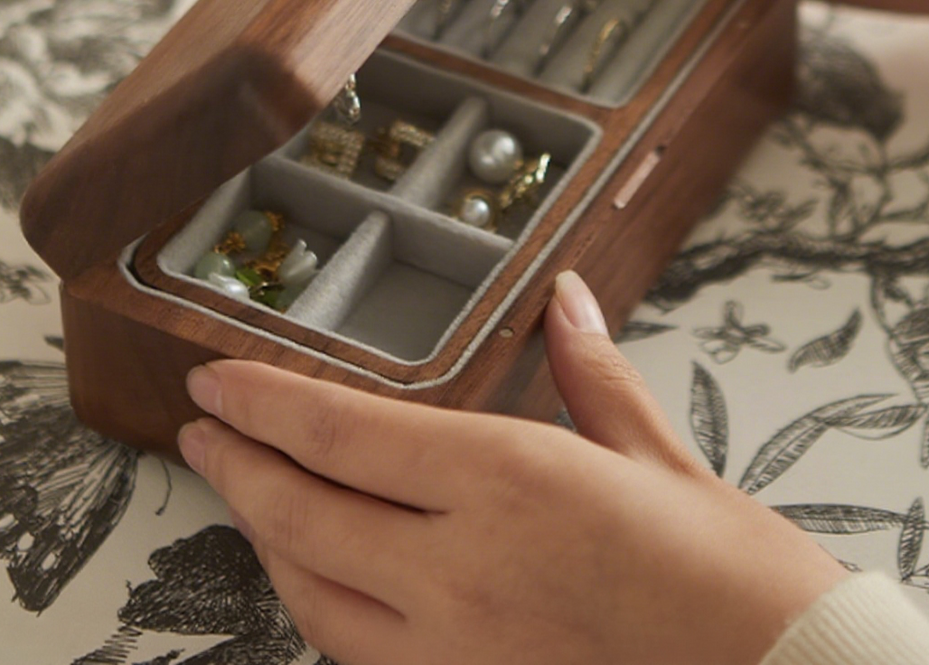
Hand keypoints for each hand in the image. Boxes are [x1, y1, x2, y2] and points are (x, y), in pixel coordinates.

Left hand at [178, 272, 844, 664]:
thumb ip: (590, 369)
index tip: (216, 379)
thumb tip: (568, 299)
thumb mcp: (655, 454)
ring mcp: (453, 652)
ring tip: (241, 489)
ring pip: (311, 589)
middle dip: (238, 463)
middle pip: (304, 510)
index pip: (344, 433)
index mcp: (510, 483)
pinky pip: (353, 650)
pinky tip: (314, 572)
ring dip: (263, 534)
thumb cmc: (726, 575)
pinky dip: (314, 599)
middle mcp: (462, 570)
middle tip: (202, 428)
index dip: (264, 401)